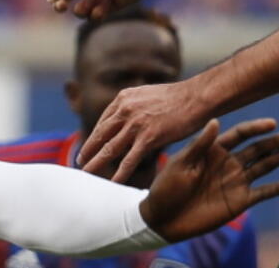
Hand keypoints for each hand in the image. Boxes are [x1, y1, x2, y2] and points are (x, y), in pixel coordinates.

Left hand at [80, 81, 205, 182]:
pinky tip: (113, 182)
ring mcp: (135, 124)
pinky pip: (129, 160)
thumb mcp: (149, 95)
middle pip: (100, 135)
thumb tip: (129, 120)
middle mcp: (126, 110)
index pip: (103, 121)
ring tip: (86, 174)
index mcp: (124, 98)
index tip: (89, 146)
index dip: (94, 136)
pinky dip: (119, 173)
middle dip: (88, 150)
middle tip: (80, 162)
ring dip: (95, 164)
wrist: (198, 97)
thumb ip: (135, 107)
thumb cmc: (179, 97)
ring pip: (109, 149)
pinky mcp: (148, 138)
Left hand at [141, 118, 278, 241]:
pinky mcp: (241, 201)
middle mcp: (230, 163)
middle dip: (278, 141)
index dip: (257, 128)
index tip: (272, 124)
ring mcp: (237, 181)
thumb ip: (200, 144)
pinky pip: (264, 192)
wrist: (161, 220)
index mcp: (216, 150)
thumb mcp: (179, 163)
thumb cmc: (166, 188)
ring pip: (266, 166)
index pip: (241, 134)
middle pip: (259, 148)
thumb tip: (216, 121)